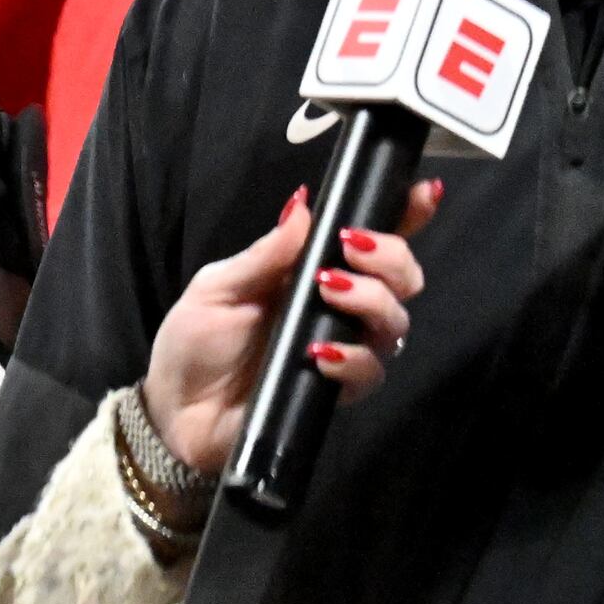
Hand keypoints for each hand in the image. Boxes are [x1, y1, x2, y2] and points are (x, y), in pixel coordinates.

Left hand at [138, 178, 438, 479]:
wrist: (178, 411)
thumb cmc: (196, 341)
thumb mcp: (219, 287)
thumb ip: (265, 253)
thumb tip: (303, 203)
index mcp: (313, 269)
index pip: (373, 239)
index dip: (407, 214)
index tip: (425, 192)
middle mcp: (339, 306)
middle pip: (402, 278)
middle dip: (392, 256)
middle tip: (352, 249)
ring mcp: (343, 348)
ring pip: (395, 322)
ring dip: (372, 299)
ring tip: (328, 291)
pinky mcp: (338, 391)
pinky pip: (371, 372)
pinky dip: (354, 358)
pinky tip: (320, 354)